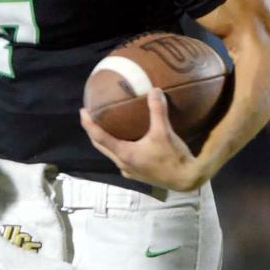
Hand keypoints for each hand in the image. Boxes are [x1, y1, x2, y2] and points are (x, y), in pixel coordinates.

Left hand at [79, 88, 204, 191]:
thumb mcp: (164, 132)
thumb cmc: (173, 157)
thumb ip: (157, 111)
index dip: (89, 124)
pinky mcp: (138, 174)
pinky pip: (122, 158)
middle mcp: (123, 164)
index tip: (83, 111)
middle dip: (93, 131)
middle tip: (90, 115)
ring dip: (106, 141)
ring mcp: (130, 171)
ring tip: (106, 126)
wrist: (187, 179)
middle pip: (101, 146)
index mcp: (125, 154)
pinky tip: (127, 140)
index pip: (99, 137)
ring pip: (111, 154)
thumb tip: (154, 90)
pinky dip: (119, 147)